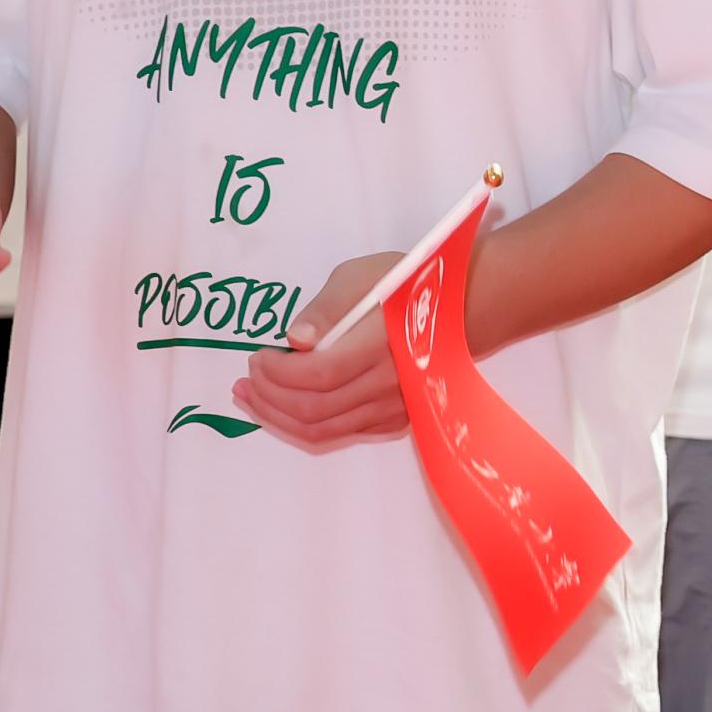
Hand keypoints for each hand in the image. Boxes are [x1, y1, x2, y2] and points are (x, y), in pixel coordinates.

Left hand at [230, 256, 416, 449]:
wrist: (463, 311)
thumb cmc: (409, 286)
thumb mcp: (363, 276)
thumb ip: (326, 308)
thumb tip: (296, 340)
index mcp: (382, 343)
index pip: (319, 374)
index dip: (278, 373)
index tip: (258, 356)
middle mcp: (391, 381)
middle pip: (314, 409)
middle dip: (268, 396)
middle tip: (247, 378)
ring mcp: (395, 405)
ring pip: (323, 431)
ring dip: (278, 418)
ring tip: (253, 398)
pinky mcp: (396, 417)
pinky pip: (342, 436)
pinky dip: (306, 428)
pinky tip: (285, 411)